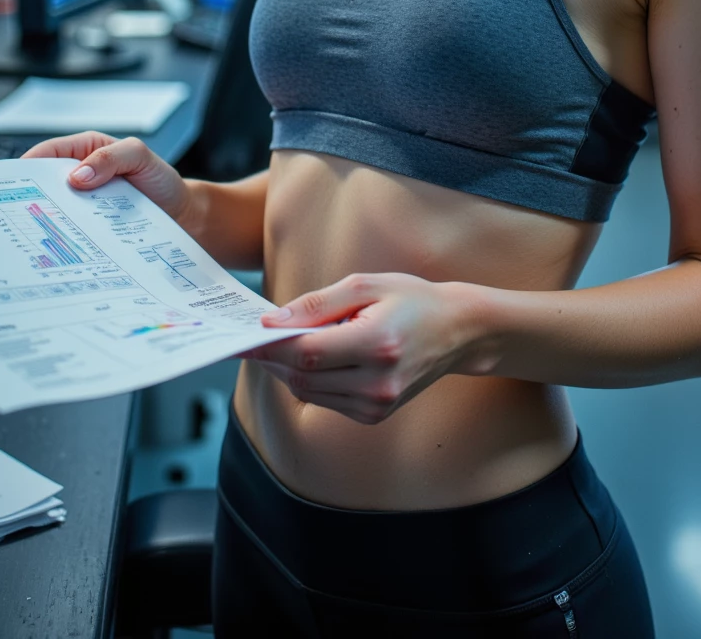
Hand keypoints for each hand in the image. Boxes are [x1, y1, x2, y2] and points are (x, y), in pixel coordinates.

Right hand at [21, 133, 195, 231]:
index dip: (26, 167)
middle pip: (44, 184)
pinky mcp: (89, 226)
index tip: (11, 184)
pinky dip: (63, 236)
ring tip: (31, 235)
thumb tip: (77, 176)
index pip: (47, 153)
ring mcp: (83, 202)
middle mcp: (80, 174)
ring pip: (55, 209)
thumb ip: (110, 158)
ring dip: (45, 220)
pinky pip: (70, 229)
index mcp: (86, 149)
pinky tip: (56, 248)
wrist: (182, 213)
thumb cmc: (160, 179)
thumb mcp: (140, 156)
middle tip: (15, 214)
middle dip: (29, 196)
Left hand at [245, 272, 482, 424]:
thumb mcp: (365, 285)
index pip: (307, 354)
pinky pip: (326, 401)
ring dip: (289, 370)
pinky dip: (311, 381)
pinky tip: (317, 358)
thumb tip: (272, 323)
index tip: (244, 334)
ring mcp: (377, 405)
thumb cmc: (411, 299)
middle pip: (302, 378)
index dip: (270, 346)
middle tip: (258, 336)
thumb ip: (316, 305)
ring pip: (309, 393)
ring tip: (287, 342)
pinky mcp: (374, 415)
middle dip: (275, 358)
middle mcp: (378, 383)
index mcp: (377, 344)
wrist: (456, 331)